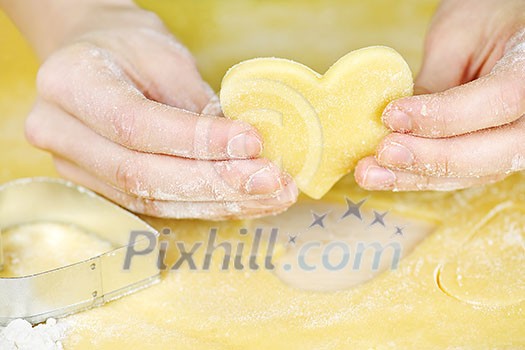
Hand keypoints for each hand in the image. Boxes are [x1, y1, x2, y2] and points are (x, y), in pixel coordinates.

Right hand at [21, 2, 296, 218]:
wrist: (91, 57)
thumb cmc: (129, 46)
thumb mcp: (165, 57)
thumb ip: (196, 106)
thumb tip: (247, 150)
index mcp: (70, 84)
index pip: (135, 125)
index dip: (197, 140)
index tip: (252, 142)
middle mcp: (61, 133)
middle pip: (141, 175)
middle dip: (216, 183)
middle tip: (273, 182)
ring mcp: (74, 167)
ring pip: (151, 200)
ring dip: (218, 202)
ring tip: (270, 197)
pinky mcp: (100, 187)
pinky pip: (154, 206)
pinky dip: (203, 206)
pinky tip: (244, 202)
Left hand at [355, 0, 524, 190]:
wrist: (506, 28)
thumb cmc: (486, 18)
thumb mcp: (458, 37)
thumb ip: (434, 82)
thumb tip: (394, 124)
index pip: (499, 101)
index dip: (444, 116)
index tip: (393, 116)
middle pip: (492, 153)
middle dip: (430, 158)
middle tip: (383, 152)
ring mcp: (519, 139)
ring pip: (474, 172)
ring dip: (417, 177)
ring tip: (371, 172)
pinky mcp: (494, 152)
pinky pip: (462, 173)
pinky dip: (421, 176)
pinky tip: (385, 173)